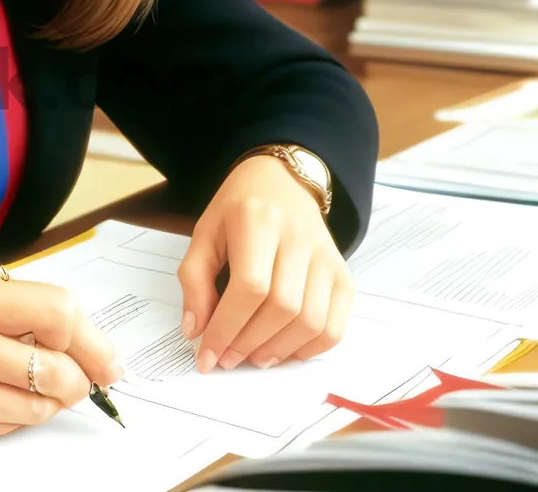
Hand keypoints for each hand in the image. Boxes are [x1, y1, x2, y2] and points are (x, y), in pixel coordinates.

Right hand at [0, 273, 123, 440]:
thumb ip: (20, 309)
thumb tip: (84, 341)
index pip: (58, 311)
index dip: (90, 337)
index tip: (103, 355)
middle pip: (58, 369)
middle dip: (81, 378)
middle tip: (82, 378)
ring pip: (42, 406)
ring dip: (54, 400)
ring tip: (40, 385)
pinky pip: (12, 425)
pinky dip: (20, 414)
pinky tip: (2, 395)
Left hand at [177, 154, 353, 373]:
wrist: (282, 180)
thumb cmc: (238, 208)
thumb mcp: (205, 231)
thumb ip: (194, 278)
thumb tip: (195, 330)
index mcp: (258, 220)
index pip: (249, 287)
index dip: (226, 328)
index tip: (207, 356)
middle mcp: (299, 237)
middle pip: (281, 308)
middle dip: (249, 343)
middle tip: (227, 358)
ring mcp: (326, 257)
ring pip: (310, 321)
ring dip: (278, 350)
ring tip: (252, 357)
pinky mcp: (343, 274)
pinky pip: (335, 326)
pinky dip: (310, 349)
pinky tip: (283, 351)